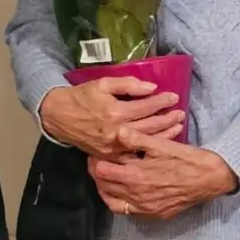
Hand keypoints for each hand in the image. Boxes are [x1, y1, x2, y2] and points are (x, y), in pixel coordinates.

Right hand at [40, 78, 184, 159]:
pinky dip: (147, 149)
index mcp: (115, 112)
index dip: (162, 101)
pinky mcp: (109, 156)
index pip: (146, 107)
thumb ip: (128, 85)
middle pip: (150, 127)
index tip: (174, 97)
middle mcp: (116, 132)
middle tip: (181, 114)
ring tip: (177, 128)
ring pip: (144, 142)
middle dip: (168, 120)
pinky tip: (159, 145)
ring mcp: (113, 147)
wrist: (59, 116)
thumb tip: (151, 87)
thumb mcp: (103, 84)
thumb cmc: (82, 97)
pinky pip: (132, 154)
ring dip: (163, 135)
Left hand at [88, 128, 238, 218]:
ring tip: (106, 178)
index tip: (95, 152)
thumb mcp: (162, 145)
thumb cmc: (186, 159)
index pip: (102, 171)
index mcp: (136, 176)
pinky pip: (127, 211)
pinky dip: (118, 201)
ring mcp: (144, 208)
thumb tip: (117, 132)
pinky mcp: (153, 214)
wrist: (210, 179)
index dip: (95, 161)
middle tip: (97, 163)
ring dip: (105, 189)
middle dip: (97, 174)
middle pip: (104, 187)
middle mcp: (136, 196)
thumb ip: (137, 139)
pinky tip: (121, 192)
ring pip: (112, 202)